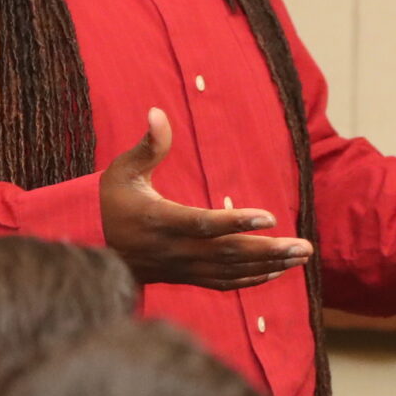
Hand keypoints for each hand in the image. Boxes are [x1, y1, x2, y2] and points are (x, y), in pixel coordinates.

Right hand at [100, 108, 314, 289]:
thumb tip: (157, 112)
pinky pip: (223, 283)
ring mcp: (182, 268)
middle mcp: (175, 250)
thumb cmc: (110, 202)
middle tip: (305, 247)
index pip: (204, 224)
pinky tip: (276, 272)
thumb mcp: (122, 171)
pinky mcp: (185, 277)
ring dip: (269, 265)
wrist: (90, 248)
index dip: (237, 222)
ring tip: (301, 256)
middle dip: (269, 250)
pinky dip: (251, 279)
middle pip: (228, 254)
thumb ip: (148, 146)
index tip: (270, 217)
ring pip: (232, 272)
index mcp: (160, 221)